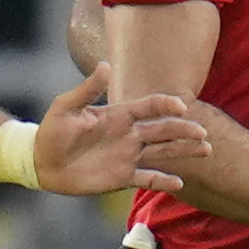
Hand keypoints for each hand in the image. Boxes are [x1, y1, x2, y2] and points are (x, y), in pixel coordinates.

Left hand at [32, 61, 209, 194]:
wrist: (42, 162)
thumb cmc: (52, 131)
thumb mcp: (66, 107)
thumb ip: (87, 90)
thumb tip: (105, 65)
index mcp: (118, 115)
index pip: (149, 106)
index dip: (166, 104)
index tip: (181, 106)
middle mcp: (129, 134)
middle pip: (164, 129)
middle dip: (184, 130)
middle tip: (203, 132)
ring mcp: (128, 156)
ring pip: (164, 152)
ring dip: (184, 151)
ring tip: (206, 150)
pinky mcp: (123, 177)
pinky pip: (148, 179)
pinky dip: (164, 181)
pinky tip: (180, 184)